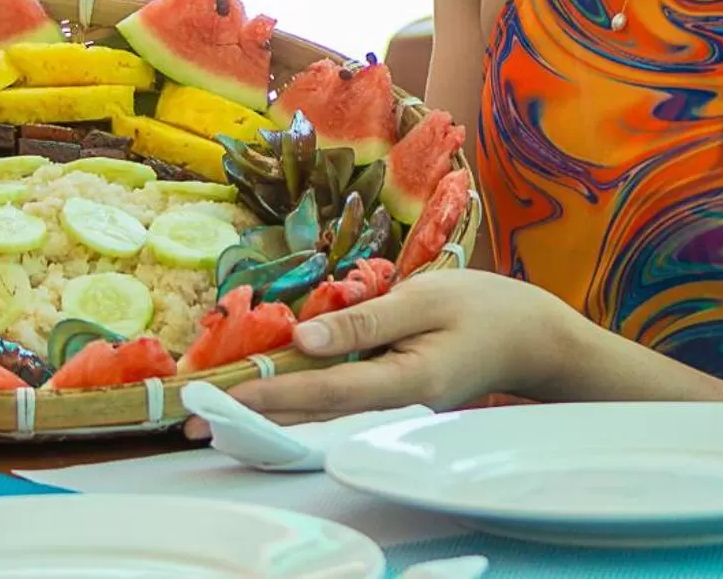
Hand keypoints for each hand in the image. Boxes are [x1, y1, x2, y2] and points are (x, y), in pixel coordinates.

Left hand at [185, 269, 571, 435]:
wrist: (530, 337)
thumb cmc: (485, 308)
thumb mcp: (428, 297)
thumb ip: (368, 319)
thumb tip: (307, 339)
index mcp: (408, 382)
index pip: (327, 391)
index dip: (273, 392)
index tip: (226, 396)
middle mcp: (395, 405)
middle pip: (313, 413)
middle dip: (253, 415)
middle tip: (192, 425)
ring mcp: (393, 405)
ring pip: (320, 410)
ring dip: (268, 410)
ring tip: (212, 416)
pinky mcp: (390, 395)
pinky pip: (336, 398)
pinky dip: (297, 396)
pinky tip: (265, 394)